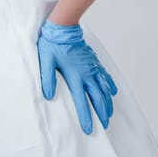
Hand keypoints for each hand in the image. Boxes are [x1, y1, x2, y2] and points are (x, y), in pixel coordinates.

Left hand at [36, 18, 117, 134]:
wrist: (63, 27)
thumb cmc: (52, 44)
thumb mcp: (45, 62)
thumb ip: (47, 79)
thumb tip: (48, 96)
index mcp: (74, 76)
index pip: (81, 101)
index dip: (86, 116)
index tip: (89, 129)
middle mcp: (87, 74)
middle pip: (98, 98)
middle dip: (101, 113)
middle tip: (104, 126)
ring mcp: (92, 67)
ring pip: (104, 89)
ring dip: (107, 103)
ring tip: (109, 114)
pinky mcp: (94, 62)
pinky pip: (105, 76)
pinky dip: (109, 86)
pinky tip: (112, 92)